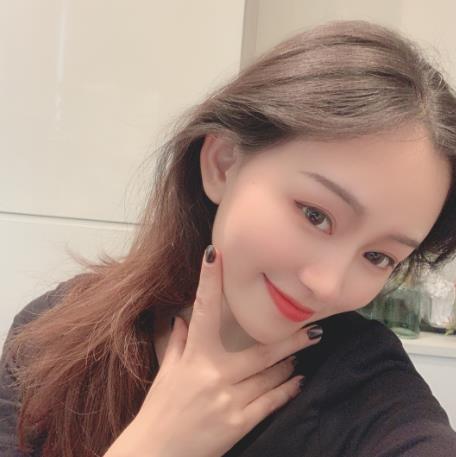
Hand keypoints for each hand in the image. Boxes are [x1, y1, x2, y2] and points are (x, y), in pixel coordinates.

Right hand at [104, 245, 320, 456]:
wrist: (154, 455)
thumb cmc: (159, 411)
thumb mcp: (166, 374)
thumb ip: (176, 344)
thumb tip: (181, 319)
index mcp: (193, 358)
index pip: (202, 310)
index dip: (209, 280)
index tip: (215, 253)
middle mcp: (213, 375)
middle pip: (260, 350)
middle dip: (289, 338)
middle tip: (313, 326)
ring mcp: (228, 400)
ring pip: (270, 375)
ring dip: (289, 362)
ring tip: (303, 350)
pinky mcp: (238, 424)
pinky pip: (270, 402)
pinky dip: (287, 390)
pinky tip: (299, 381)